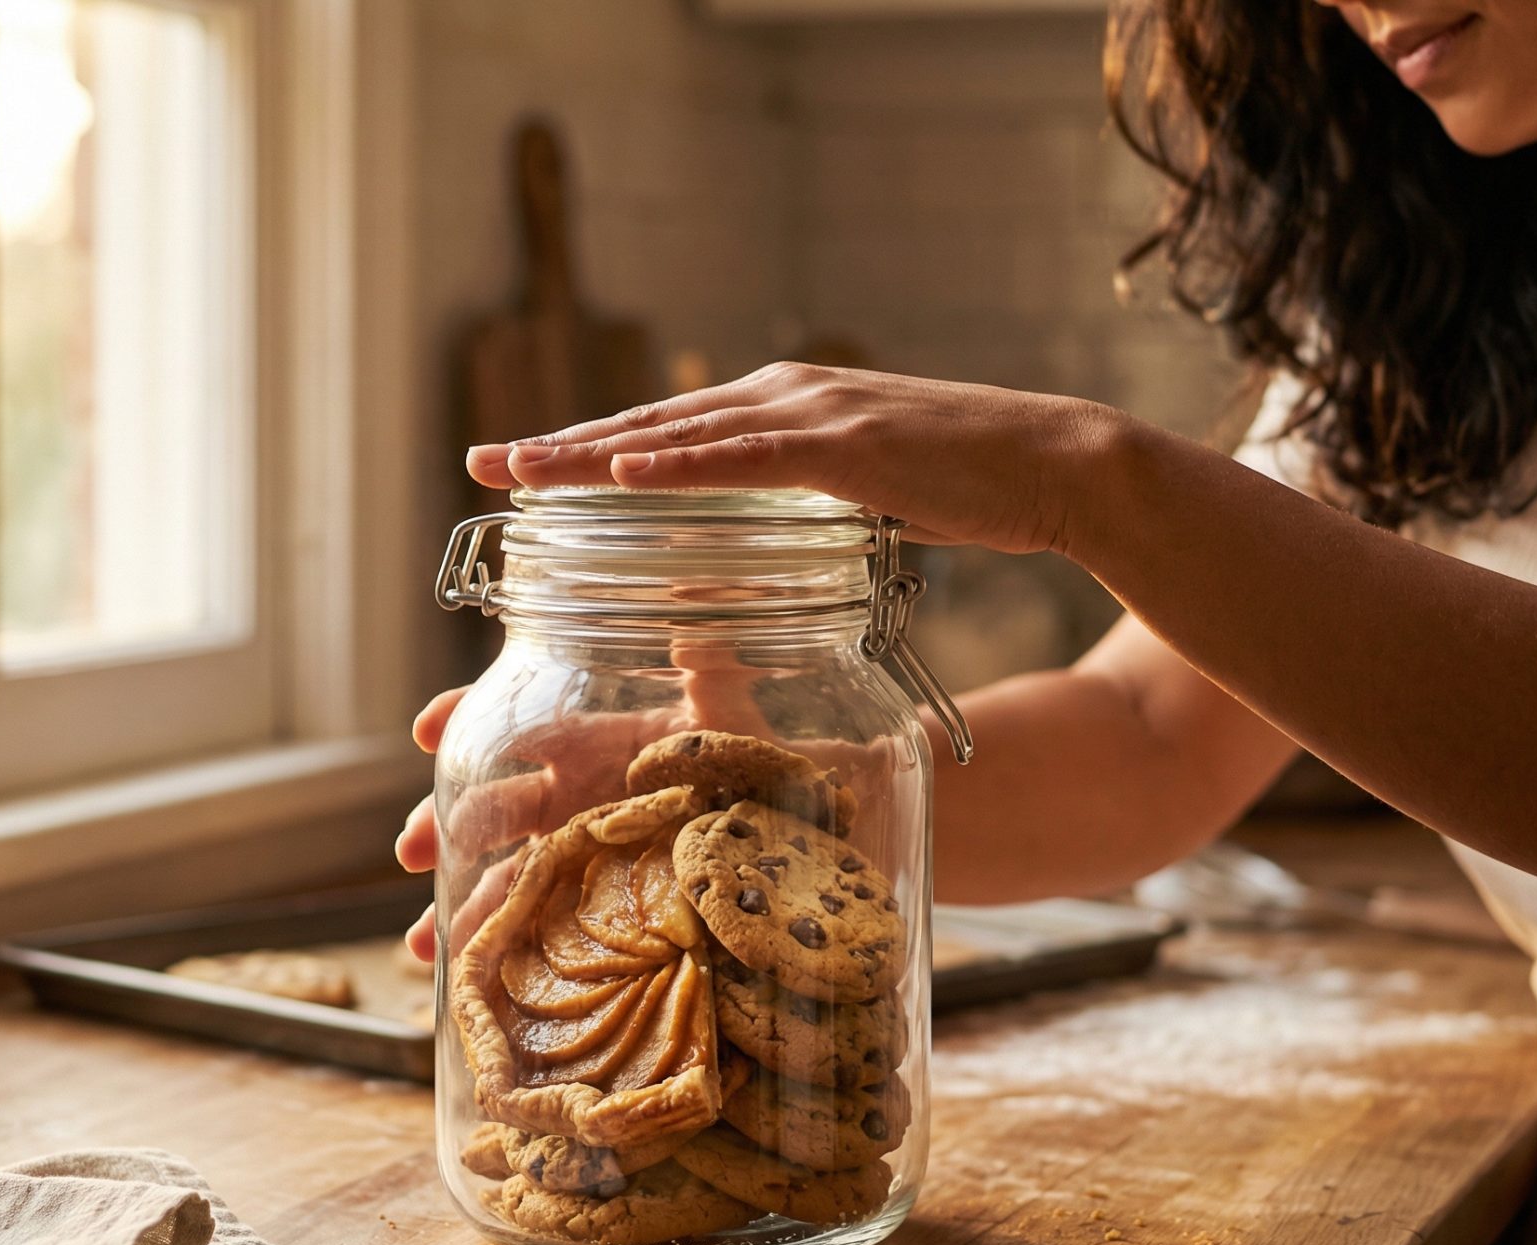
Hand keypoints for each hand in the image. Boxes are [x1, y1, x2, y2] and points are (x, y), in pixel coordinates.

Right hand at [395, 643, 798, 961]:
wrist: (796, 828)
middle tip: (413, 846)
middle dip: (447, 823)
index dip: (468, 714)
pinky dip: (491, 943)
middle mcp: (576, 795)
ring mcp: (580, 853)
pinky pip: (533, 922)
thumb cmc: (756, 764)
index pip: (521, 721)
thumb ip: (712, 668)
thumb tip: (696, 612)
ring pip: (503, 875)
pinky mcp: (590, 903)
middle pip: (495, 806)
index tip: (427, 729)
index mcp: (598, 740)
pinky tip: (455, 969)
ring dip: (456, 903)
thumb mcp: (733, 716)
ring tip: (420, 941)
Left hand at [465, 362, 1128, 556]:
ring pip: (678, 435)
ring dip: (594, 453)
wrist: (1055, 464)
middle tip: (481, 462)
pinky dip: (679, 462)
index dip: (589, 452)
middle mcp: (783, 399)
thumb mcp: (862, 501)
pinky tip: (624, 469)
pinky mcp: (844, 447)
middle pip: (651, 426)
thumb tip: (770, 554)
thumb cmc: (967, 487)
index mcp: (782, 412)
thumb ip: (808, 513)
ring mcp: (811, 417)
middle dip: (563, 448)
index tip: (519, 470)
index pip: (667, 434)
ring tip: (521, 470)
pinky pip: (744, 458)